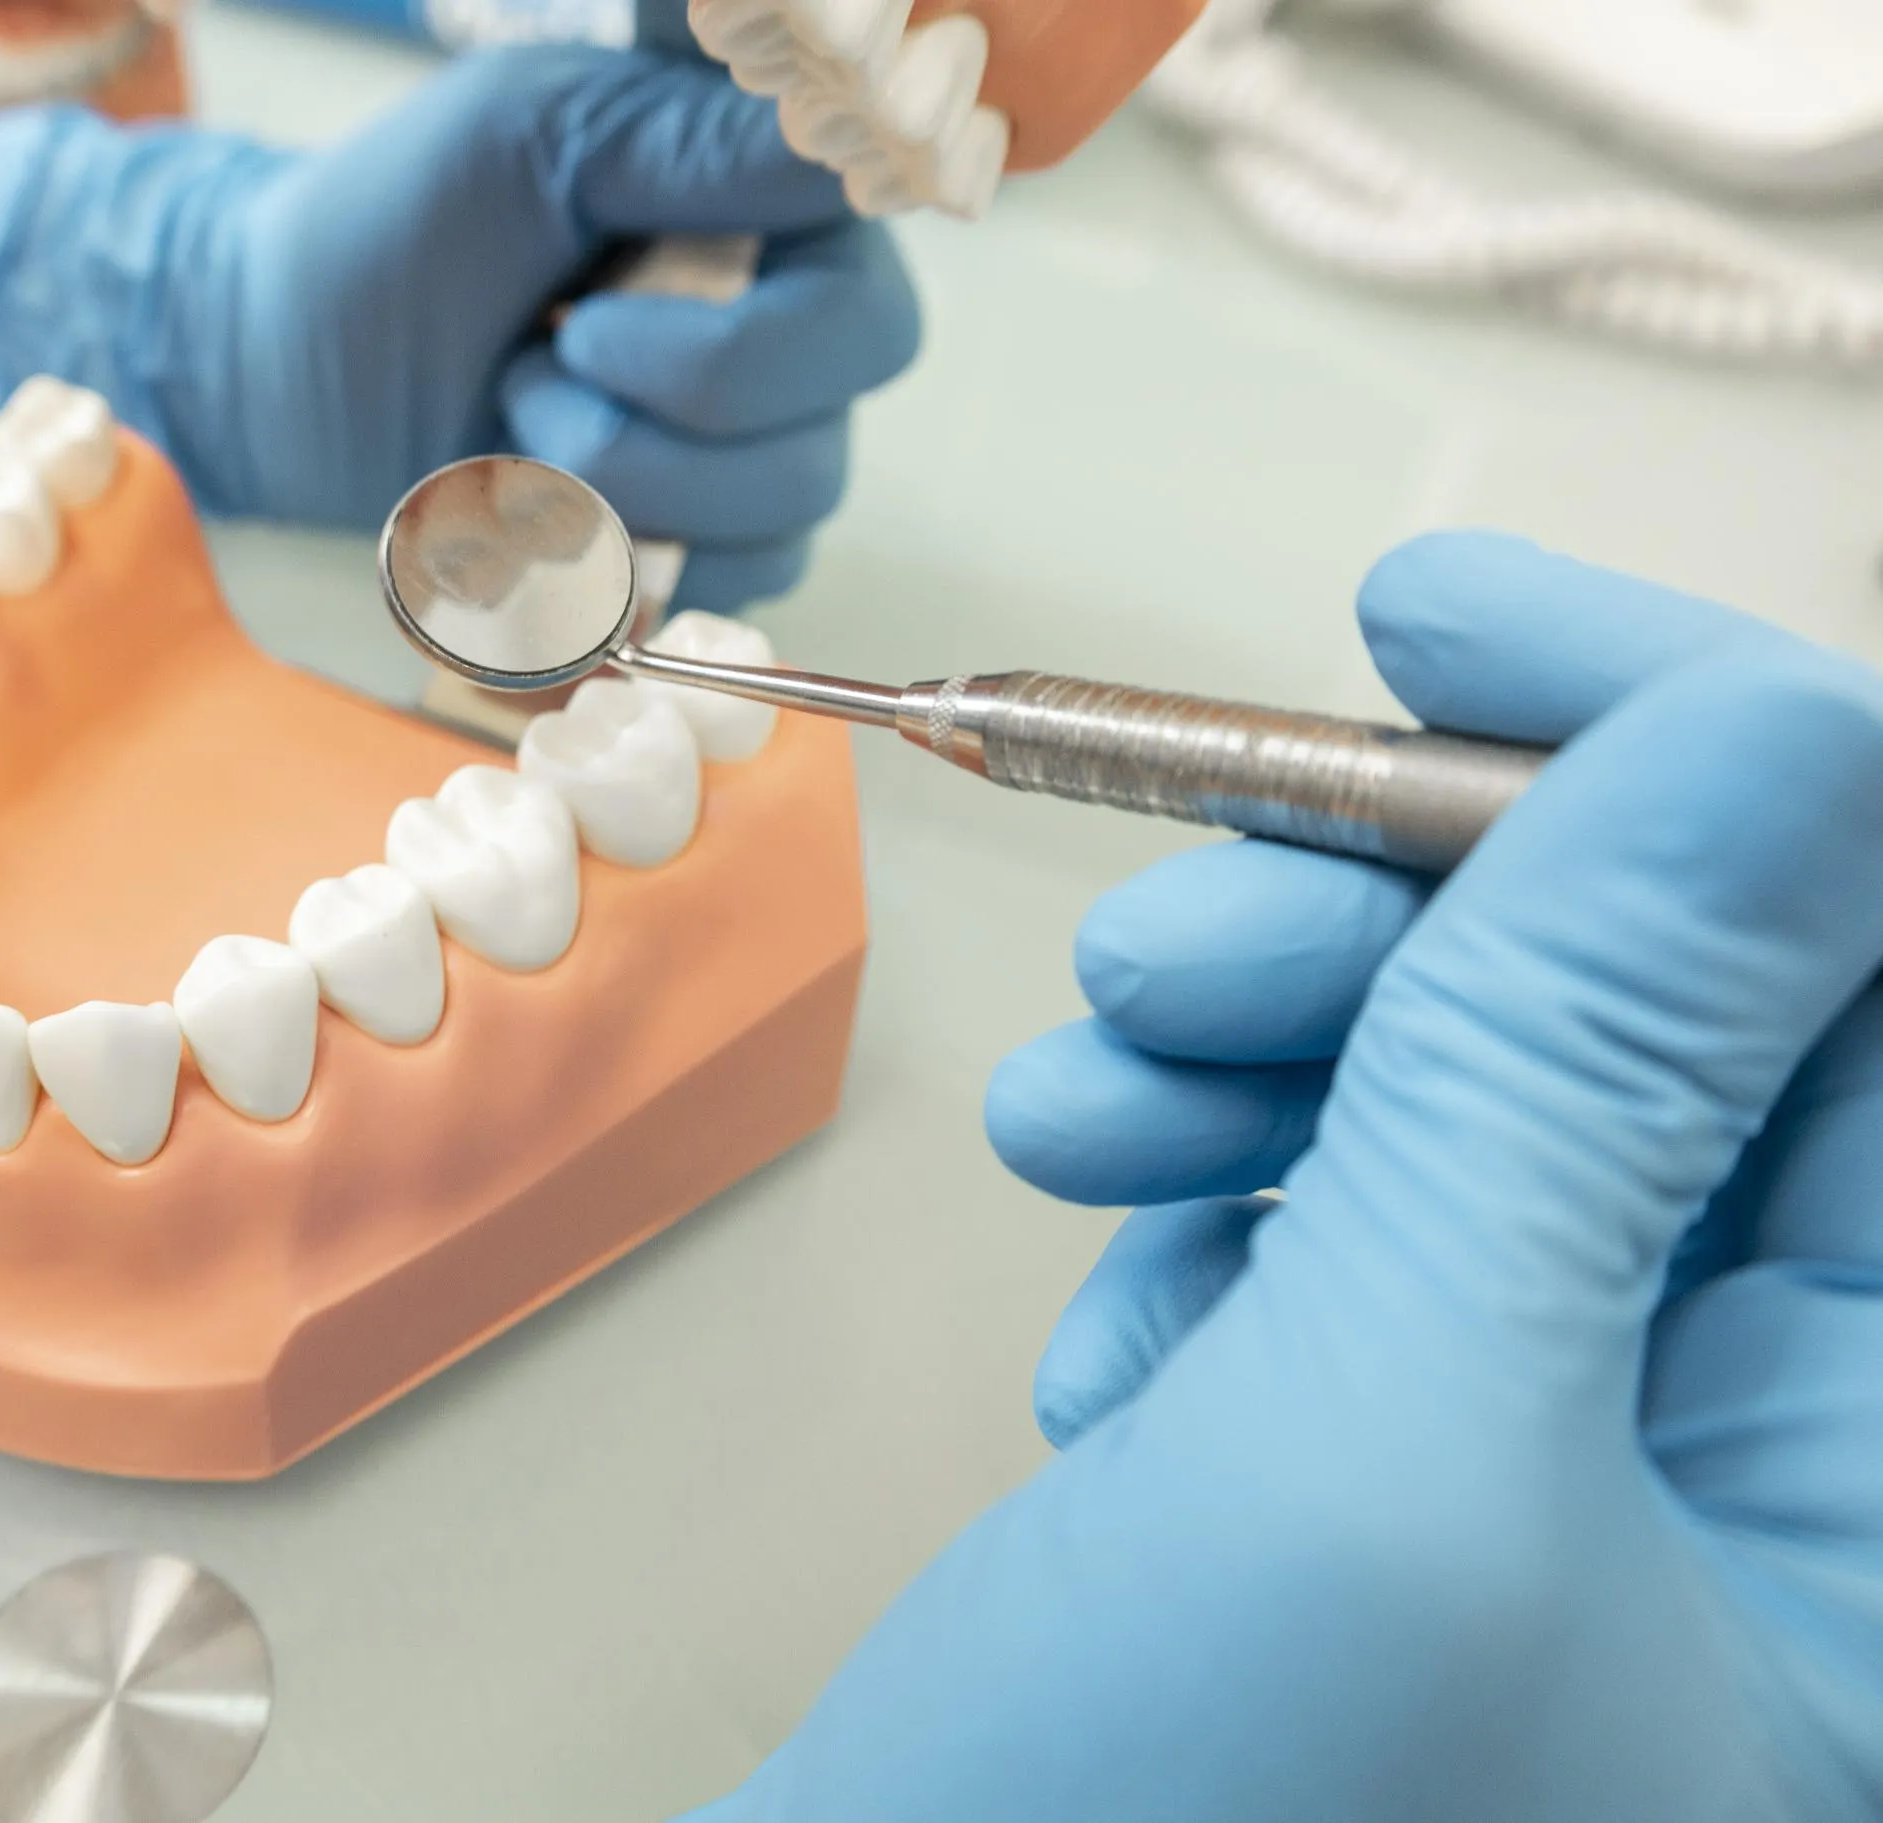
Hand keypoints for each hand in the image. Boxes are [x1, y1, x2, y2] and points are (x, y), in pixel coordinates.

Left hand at [0, 47, 919, 610]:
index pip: (858, 319)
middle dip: (643, 437)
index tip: (585, 323)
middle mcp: (790, 345)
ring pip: (763, 537)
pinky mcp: (695, 552)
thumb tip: (839, 150)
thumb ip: (688, 147)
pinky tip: (519, 510)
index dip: (731, 354)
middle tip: (529, 368)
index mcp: (775, 223)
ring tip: (506, 424)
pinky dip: (593, 575)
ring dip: (598, 499)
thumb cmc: (396, 227)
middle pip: (816, 448)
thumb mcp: (529, 140)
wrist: (287, 362)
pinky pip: (710, 605)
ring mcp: (750, 457)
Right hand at [686, 532, 1882, 1818]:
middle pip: (1660, 1040)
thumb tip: (1758, 736)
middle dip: (1397, 935)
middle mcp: (1773, 1490)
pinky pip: (1335, 1246)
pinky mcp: (1378, 1493)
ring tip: (1072, 1124)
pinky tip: (1098, 1340)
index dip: (1687, 772)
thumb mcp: (1387, 1453)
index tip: (1427, 621)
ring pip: (1467, 1117)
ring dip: (1253, 1065)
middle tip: (1163, 933)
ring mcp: (1568, 1493)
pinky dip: (1199, 1229)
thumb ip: (1577, 1086)